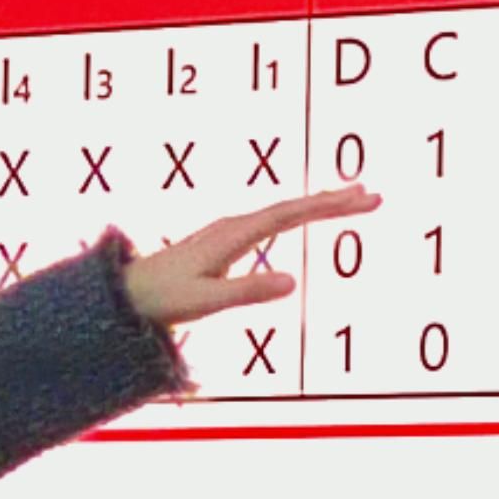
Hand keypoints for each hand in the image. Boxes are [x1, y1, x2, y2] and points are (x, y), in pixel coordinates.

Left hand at [120, 184, 380, 332]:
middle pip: (291, 206)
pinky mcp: (225, 240)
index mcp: (233, 235)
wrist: (125, 295)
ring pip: (282, 210)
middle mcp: (232, 226)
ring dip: (318, 204)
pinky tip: (306, 214)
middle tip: (372, 196)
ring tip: (353, 199)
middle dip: (333, 200)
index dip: (328, 206)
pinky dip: (297, 214)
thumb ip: (248, 292)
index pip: (290, 214)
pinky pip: (270, 220)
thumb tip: (293, 282)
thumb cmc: (162, 300)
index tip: (362, 200)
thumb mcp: (205, 302)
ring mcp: (228, 231)